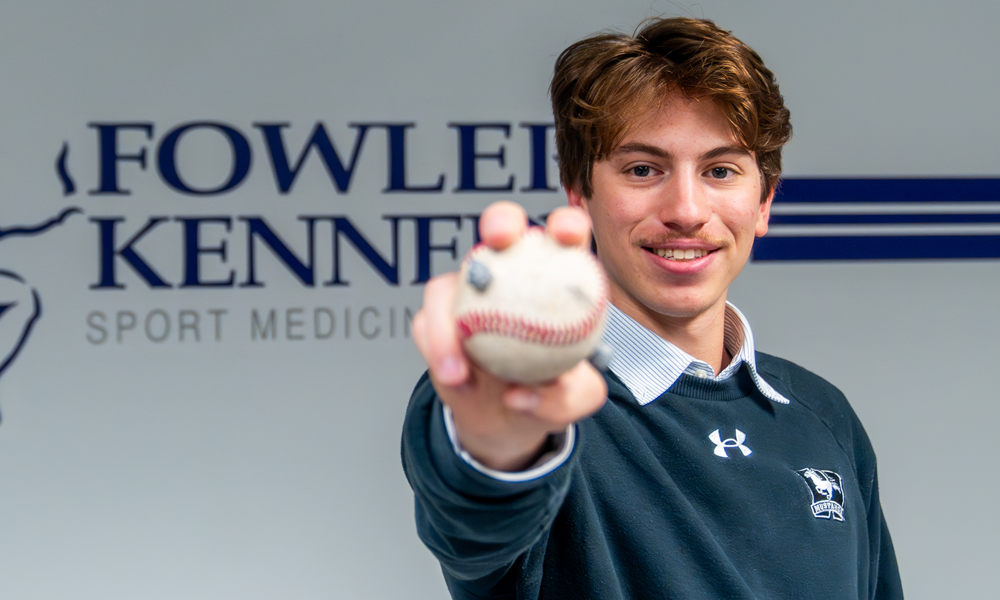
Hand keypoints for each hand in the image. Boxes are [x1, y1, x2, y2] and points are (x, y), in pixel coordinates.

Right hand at [411, 201, 607, 471]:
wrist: (507, 416)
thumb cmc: (548, 391)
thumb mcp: (575, 400)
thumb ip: (565, 396)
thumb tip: (521, 393)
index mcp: (554, 274)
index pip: (565, 235)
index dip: (567, 225)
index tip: (569, 237)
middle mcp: (507, 271)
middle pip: (500, 227)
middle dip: (500, 221)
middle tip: (499, 242)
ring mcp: (466, 292)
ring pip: (446, 284)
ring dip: (448, 326)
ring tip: (459, 373)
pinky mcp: (435, 318)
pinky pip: (427, 326)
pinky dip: (438, 352)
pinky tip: (456, 380)